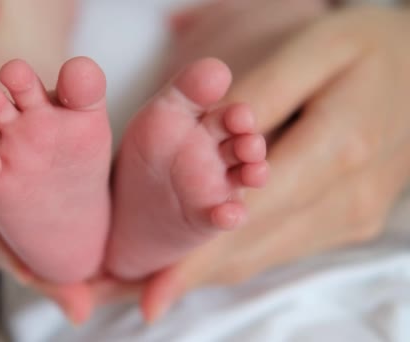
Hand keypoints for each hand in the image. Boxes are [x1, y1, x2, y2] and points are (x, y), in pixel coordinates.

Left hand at [140, 5, 409, 321]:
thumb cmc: (367, 48)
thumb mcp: (316, 49)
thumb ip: (264, 91)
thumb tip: (219, 131)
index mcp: (337, 149)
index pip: (253, 214)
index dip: (200, 255)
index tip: (153, 292)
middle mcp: (349, 195)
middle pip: (258, 244)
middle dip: (197, 271)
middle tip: (146, 293)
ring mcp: (354, 213)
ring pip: (271, 253)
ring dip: (217, 267)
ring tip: (165, 281)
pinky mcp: (353, 219)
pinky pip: (289, 245)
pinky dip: (247, 253)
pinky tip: (213, 254)